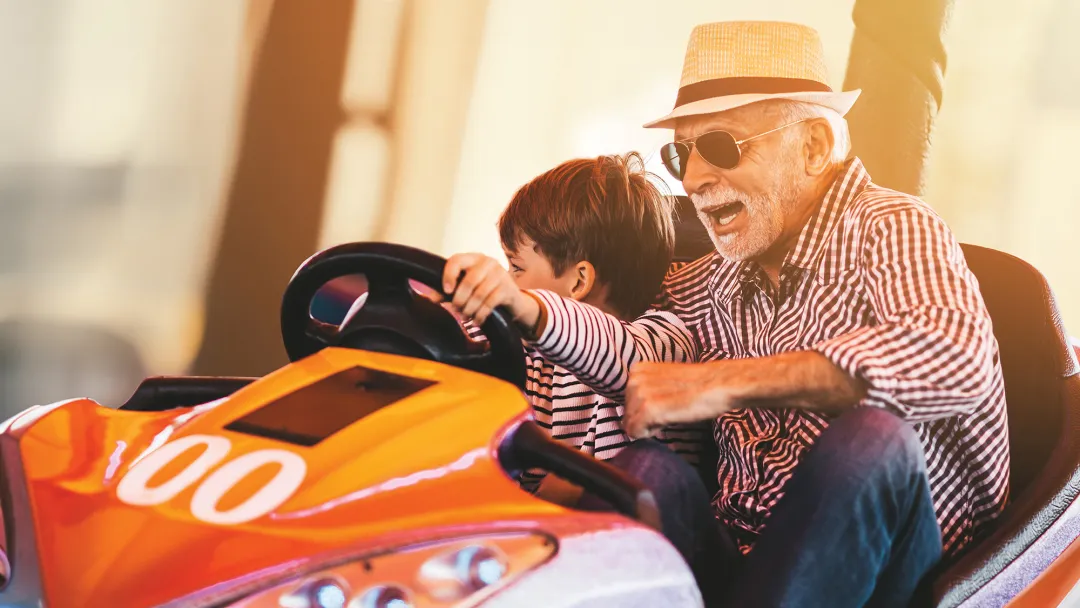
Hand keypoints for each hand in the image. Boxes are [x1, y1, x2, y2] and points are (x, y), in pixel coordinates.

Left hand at [442, 253, 539, 326]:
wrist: (513, 300)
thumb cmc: (485, 290)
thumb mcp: (467, 287)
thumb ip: (448, 291)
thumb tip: (430, 298)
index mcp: (474, 258)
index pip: (457, 260)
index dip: (449, 275)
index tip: (446, 291)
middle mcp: (488, 262)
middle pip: (469, 280)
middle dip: (460, 299)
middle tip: (456, 310)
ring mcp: (500, 274)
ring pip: (480, 294)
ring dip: (469, 309)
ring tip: (465, 317)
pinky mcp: (508, 288)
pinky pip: (490, 303)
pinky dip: (481, 315)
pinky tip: (477, 321)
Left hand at [624, 361, 741, 438]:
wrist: (719, 384)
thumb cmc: (696, 387)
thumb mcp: (663, 383)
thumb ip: (645, 392)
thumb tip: (631, 416)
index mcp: (637, 370)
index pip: (627, 404)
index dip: (645, 411)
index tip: (665, 404)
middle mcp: (634, 379)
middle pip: (627, 416)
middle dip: (646, 419)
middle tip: (671, 409)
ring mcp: (640, 393)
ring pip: (630, 425)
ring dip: (650, 426)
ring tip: (672, 411)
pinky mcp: (648, 409)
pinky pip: (635, 433)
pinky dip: (650, 433)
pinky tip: (669, 419)